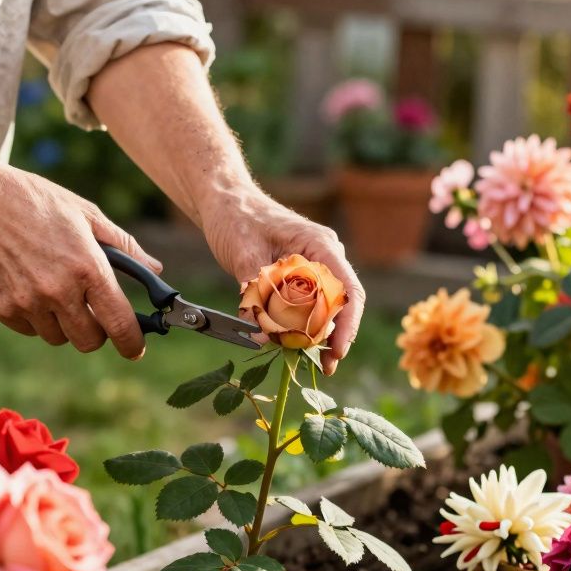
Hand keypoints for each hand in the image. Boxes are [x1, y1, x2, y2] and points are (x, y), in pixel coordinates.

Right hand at [0, 161, 160, 358]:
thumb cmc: (34, 200)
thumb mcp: (85, 213)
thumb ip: (124, 246)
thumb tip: (155, 269)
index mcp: (87, 267)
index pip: (119, 324)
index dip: (132, 343)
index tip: (135, 347)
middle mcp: (58, 291)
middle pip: (89, 341)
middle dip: (96, 332)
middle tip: (91, 311)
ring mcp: (27, 303)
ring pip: (57, 338)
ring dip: (62, 323)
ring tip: (53, 288)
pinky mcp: (1, 309)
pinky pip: (29, 330)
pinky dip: (34, 317)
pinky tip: (28, 286)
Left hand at [200, 188, 364, 374]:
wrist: (223, 201)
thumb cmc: (235, 219)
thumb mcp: (243, 255)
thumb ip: (255, 294)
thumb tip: (263, 334)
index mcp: (320, 246)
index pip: (347, 290)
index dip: (347, 324)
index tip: (337, 351)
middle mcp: (324, 256)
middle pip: (341, 303)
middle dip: (335, 337)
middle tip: (325, 368)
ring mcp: (313, 265)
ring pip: (325, 306)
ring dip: (318, 334)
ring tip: (312, 362)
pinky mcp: (299, 275)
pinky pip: (308, 304)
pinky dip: (302, 324)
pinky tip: (292, 342)